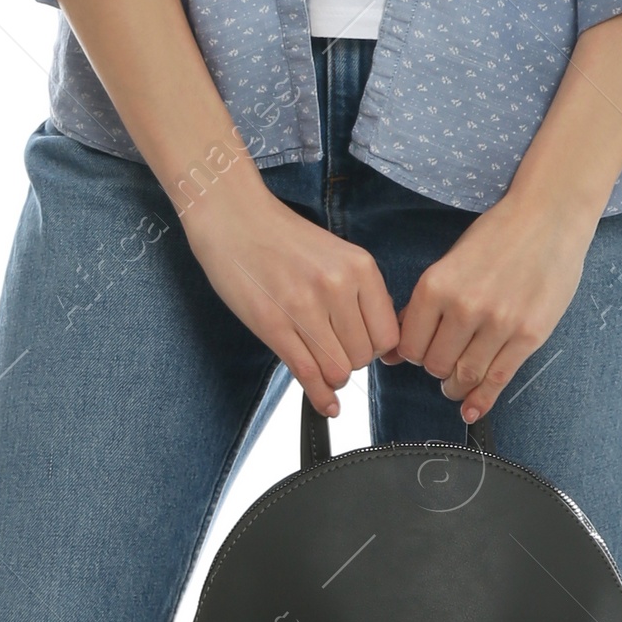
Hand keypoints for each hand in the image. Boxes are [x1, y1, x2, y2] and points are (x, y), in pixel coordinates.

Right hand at [183, 168, 398, 416]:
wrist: (234, 218)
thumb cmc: (282, 238)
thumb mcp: (336, 255)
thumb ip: (359, 294)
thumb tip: (379, 344)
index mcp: (359, 267)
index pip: (387, 335)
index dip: (375, 350)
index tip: (360, 348)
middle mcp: (337, 286)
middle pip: (362, 357)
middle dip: (349, 361)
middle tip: (331, 350)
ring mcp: (304, 306)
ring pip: (337, 370)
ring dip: (331, 376)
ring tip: (319, 362)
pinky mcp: (272, 324)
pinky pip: (306, 373)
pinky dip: (318, 396)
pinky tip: (324, 403)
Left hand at [385, 190, 595, 420]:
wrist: (549, 218)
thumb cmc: (498, 236)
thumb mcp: (450, 261)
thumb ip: (424, 303)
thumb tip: (396, 344)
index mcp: (436, 285)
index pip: (408, 345)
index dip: (411, 354)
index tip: (419, 353)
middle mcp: (463, 307)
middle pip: (435, 365)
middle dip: (436, 369)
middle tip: (442, 364)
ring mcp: (498, 324)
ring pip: (464, 376)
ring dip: (456, 387)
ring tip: (455, 386)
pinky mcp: (528, 335)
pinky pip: (498, 379)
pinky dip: (481, 401)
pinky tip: (471, 411)